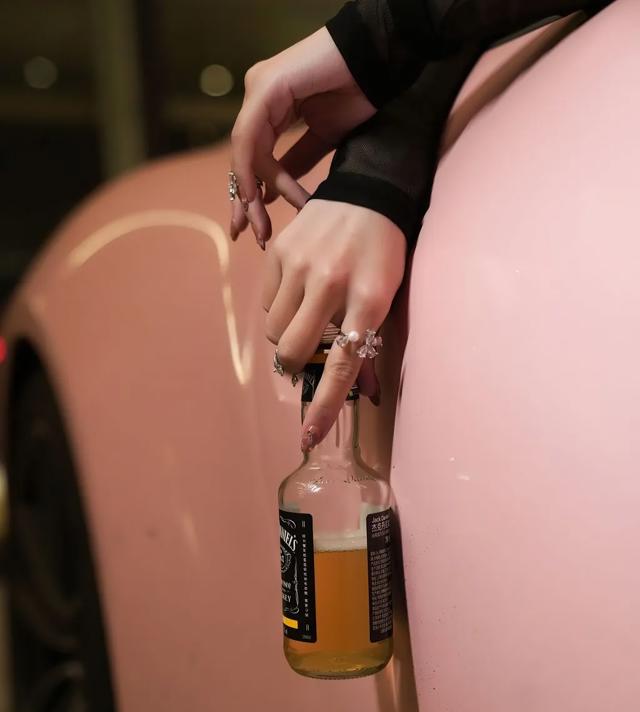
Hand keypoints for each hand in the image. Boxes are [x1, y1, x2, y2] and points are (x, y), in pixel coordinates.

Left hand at [229, 28, 375, 246]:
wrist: (378, 62)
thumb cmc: (359, 94)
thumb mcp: (323, 139)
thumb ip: (296, 163)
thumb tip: (271, 195)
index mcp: (269, 108)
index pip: (252, 158)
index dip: (253, 196)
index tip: (259, 230)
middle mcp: (258, 98)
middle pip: (242, 158)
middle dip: (246, 200)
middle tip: (250, 235)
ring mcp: (259, 90)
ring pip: (244, 151)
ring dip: (251, 192)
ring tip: (262, 224)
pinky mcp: (266, 87)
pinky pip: (251, 137)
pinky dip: (257, 169)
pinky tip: (266, 195)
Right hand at [263, 200, 406, 449]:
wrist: (370, 190)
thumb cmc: (384, 253)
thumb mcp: (388, 297)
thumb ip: (370, 345)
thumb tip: (364, 394)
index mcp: (368, 299)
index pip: (342, 364)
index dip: (325, 406)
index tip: (309, 437)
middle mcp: (332, 282)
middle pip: (292, 351)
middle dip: (296, 364)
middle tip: (309, 353)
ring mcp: (301, 264)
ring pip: (275, 329)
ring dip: (287, 333)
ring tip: (308, 311)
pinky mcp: (280, 250)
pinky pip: (266, 301)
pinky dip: (279, 306)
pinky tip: (299, 288)